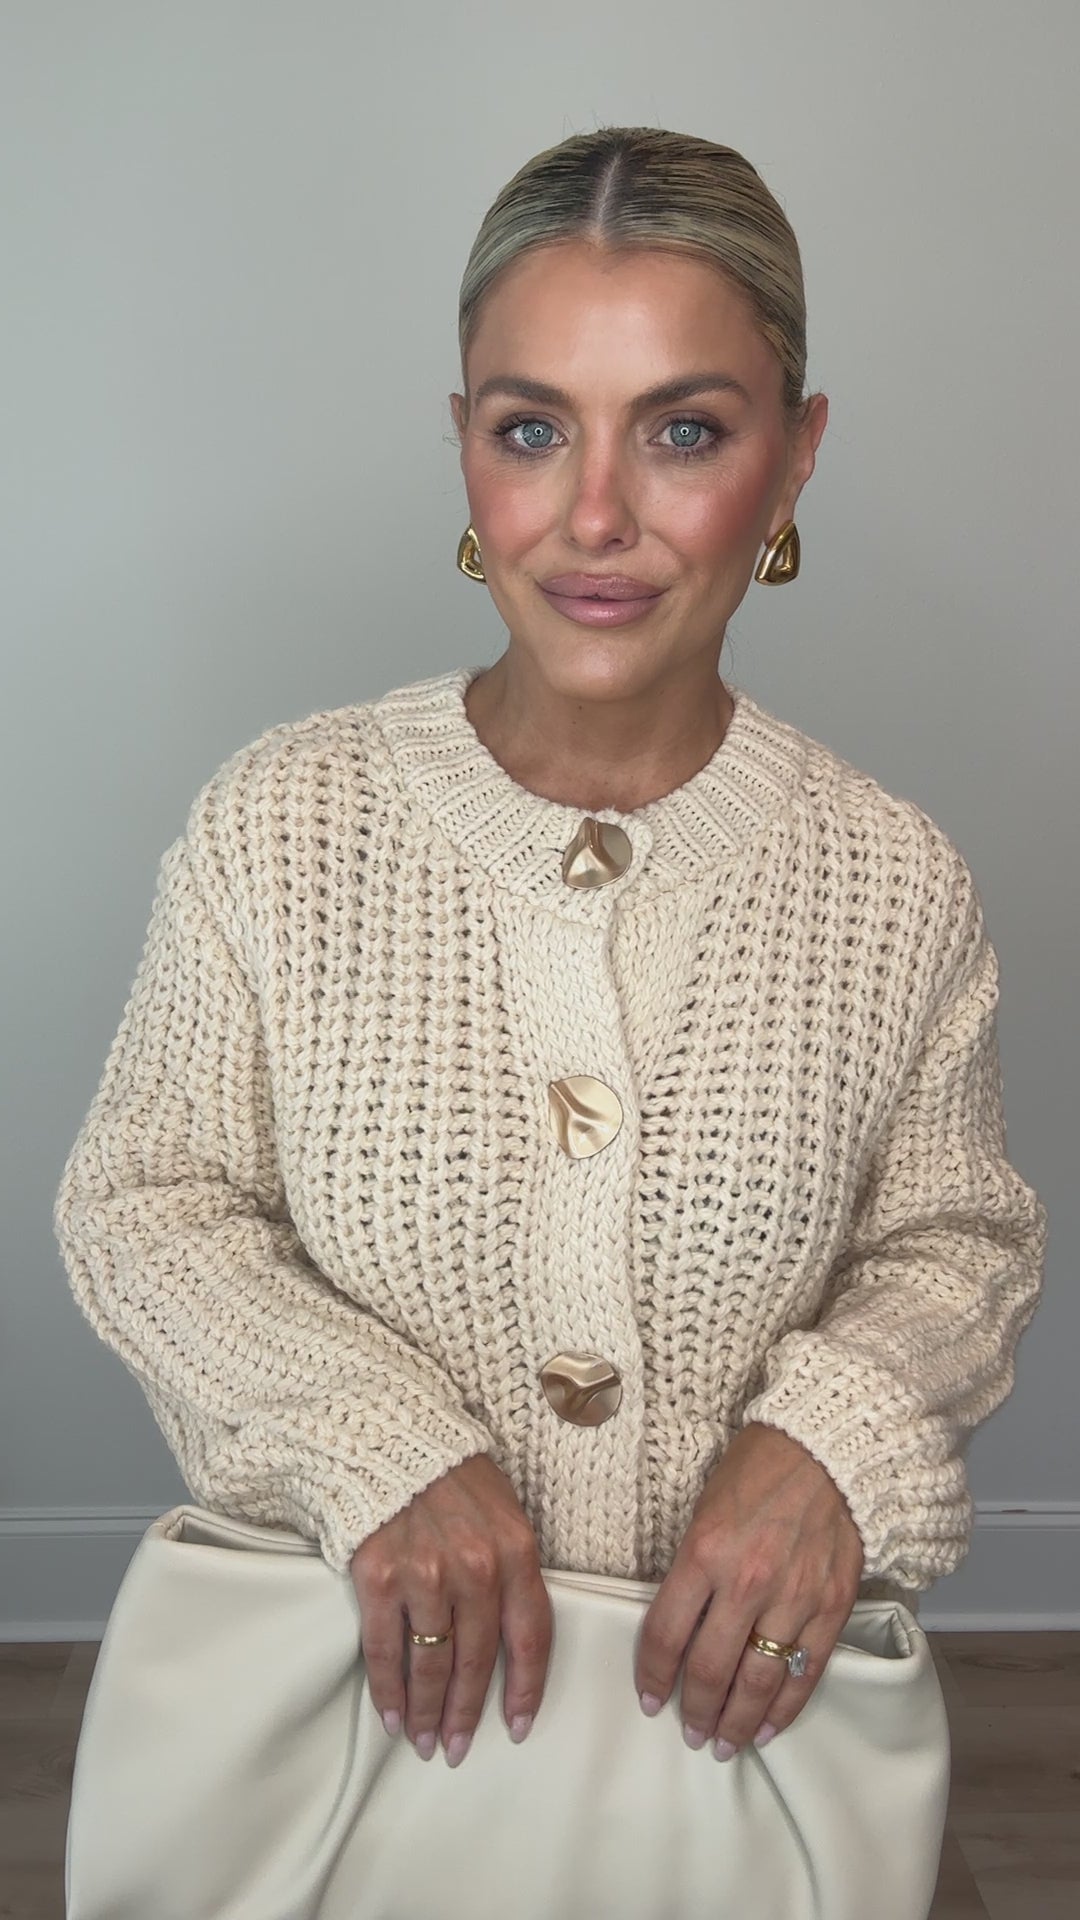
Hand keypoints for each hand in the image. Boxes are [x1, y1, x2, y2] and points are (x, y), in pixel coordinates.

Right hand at [349, 1454, 551, 1766]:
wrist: (385, 1436)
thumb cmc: (448, 1473)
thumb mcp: (502, 1509)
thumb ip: (512, 1564)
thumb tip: (512, 1627)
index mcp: (515, 1550)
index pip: (531, 1636)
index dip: (526, 1688)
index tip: (518, 1725)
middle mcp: (475, 1568)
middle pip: (477, 1661)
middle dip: (469, 1713)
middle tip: (459, 1747)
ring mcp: (425, 1576)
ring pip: (432, 1665)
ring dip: (429, 1712)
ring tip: (425, 1740)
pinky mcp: (379, 1579)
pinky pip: (386, 1652)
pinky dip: (389, 1692)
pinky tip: (393, 1716)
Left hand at [634, 1422, 863, 1757]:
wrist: (828, 1448)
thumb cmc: (758, 1468)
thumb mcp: (705, 1508)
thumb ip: (692, 1566)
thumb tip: (681, 1621)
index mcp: (704, 1552)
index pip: (667, 1634)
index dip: (654, 1676)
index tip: (650, 1701)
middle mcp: (746, 1582)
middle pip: (710, 1669)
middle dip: (695, 1711)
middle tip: (690, 1734)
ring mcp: (793, 1597)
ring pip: (758, 1682)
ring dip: (738, 1721)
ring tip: (726, 1743)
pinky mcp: (832, 1606)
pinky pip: (806, 1672)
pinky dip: (786, 1708)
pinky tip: (771, 1727)